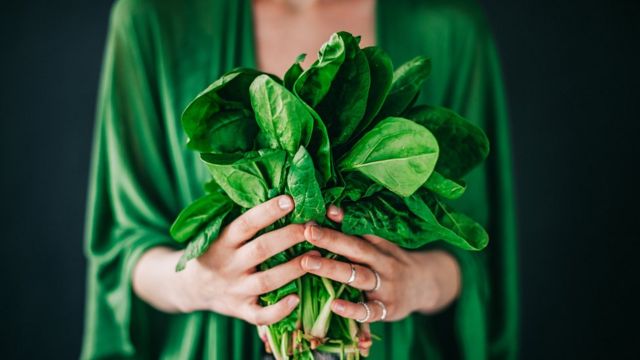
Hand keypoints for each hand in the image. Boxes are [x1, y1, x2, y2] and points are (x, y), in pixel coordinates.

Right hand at [133, 195, 314, 325]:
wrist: (190, 287)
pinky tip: (297, 298)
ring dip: (294, 269)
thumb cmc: (216, 251)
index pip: (246, 223)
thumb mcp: (220, 232)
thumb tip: (279, 189)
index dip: (268, 211)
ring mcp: (235, 289)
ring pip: (267, 281)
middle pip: (262, 249)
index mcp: (222, 240)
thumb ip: (245, 220)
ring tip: (317, 257)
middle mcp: (228, 264)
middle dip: (290, 237)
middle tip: (313, 226)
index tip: (290, 200)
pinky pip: (261, 315)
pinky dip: (279, 310)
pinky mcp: (240, 311)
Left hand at [299, 205, 460, 323]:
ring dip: (333, 269)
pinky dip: (353, 309)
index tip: (312, 220)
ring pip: (359, 277)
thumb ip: (354, 231)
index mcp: (378, 246)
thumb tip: (329, 210)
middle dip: (331, 240)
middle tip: (307, 233)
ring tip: (308, 263)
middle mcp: (382, 263)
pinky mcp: (388, 310)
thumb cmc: (391, 262)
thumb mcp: (378, 244)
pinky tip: (334, 306)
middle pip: (356, 249)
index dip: (335, 226)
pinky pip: (369, 311)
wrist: (426, 285)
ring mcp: (386, 287)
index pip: (356, 233)